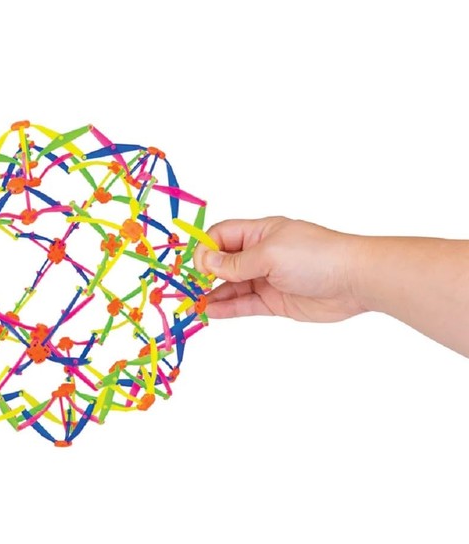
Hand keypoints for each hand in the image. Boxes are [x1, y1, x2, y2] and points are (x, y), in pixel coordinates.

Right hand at [193, 217, 365, 321]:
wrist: (355, 280)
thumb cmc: (316, 256)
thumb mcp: (270, 254)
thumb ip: (236, 262)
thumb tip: (206, 262)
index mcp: (260, 232)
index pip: (222, 236)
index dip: (206, 249)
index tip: (197, 266)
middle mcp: (261, 253)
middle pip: (223, 262)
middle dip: (204, 273)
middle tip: (188, 287)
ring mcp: (267, 278)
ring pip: (231, 286)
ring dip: (212, 293)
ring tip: (194, 304)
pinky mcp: (274, 301)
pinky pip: (244, 304)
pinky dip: (227, 308)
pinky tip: (211, 311)